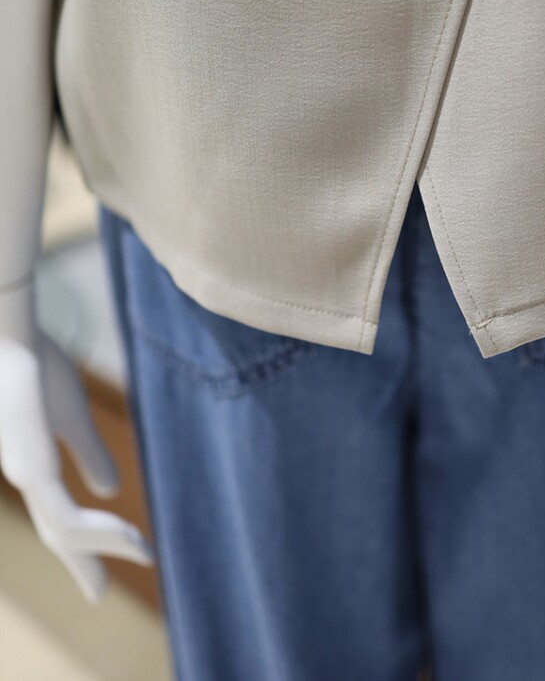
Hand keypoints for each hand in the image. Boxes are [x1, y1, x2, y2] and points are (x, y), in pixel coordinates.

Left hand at [0, 282, 152, 601]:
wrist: (6, 335)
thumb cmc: (33, 364)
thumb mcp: (70, 414)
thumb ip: (89, 452)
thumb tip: (106, 492)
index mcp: (31, 463)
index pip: (59, 516)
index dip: (82, 548)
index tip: (99, 582)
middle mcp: (24, 475)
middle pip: (57, 534)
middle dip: (83, 565)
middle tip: (100, 597)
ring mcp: (25, 474)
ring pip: (63, 532)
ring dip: (103, 547)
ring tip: (144, 551)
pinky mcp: (31, 469)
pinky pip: (65, 518)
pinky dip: (98, 533)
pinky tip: (127, 537)